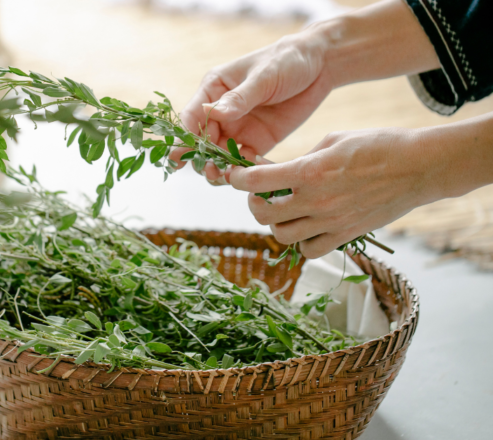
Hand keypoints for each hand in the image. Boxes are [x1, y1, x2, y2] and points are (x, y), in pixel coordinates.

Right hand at [170, 30, 333, 184]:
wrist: (320, 65)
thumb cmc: (287, 60)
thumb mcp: (264, 76)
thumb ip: (240, 97)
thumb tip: (213, 113)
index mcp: (215, 89)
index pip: (192, 117)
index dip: (184, 138)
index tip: (179, 158)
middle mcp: (221, 112)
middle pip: (202, 141)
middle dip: (202, 159)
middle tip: (210, 171)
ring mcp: (238, 129)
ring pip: (219, 156)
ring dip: (219, 169)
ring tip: (225, 178)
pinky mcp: (258, 142)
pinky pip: (244, 162)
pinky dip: (243, 171)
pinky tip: (250, 177)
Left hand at [229, 128, 440, 258]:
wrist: (419, 166)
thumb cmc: (376, 145)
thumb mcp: (331, 140)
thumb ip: (300, 158)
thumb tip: (275, 171)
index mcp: (309, 171)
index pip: (256, 182)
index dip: (238, 178)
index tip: (236, 175)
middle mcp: (315, 200)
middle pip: (262, 213)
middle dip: (254, 201)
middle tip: (262, 193)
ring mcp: (330, 222)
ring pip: (282, 235)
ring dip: (276, 223)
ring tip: (284, 209)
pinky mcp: (345, 235)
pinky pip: (309, 251)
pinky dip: (301, 242)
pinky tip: (306, 226)